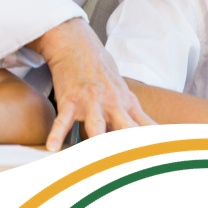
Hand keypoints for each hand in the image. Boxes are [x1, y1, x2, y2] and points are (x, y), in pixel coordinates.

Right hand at [29, 18, 154, 150]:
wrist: (76, 45)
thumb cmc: (100, 69)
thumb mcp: (121, 90)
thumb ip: (128, 114)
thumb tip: (133, 133)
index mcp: (127, 103)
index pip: (144, 126)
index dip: (151, 143)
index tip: (156, 157)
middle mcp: (111, 104)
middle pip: (126, 128)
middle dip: (128, 144)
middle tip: (133, 161)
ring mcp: (90, 103)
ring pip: (97, 126)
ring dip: (98, 139)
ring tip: (96, 162)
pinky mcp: (69, 101)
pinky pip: (62, 121)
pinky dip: (56, 135)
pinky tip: (52, 147)